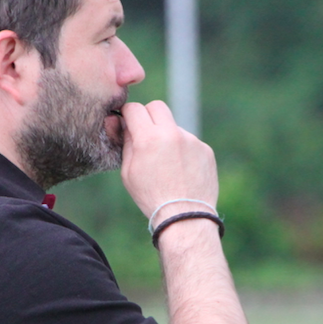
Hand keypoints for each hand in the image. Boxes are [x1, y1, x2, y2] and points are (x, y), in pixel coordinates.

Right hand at [119, 101, 218, 219]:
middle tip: (146, 135)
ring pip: (174, 127)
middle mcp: (172, 134)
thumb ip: (124, 142)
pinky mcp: (205, 149)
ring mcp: (191, 140)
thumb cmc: (151, 197)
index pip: (135, 108)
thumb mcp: (128, 172)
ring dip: (167, 138)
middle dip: (148, 116)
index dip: (128, 114)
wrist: (185, 216)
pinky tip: (181, 171)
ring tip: (167, 165)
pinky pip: (189, 142)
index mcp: (149, 139)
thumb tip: (117, 120)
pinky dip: (183, 151)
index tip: (128, 123)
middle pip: (157, 107)